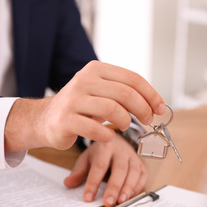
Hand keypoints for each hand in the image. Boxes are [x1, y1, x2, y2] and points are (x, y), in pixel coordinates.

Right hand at [4, 61, 164, 152]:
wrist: (46, 119)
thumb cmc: (81, 107)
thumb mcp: (101, 92)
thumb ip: (124, 93)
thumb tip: (155, 104)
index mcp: (96, 70)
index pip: (132, 78)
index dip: (150, 94)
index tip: (160, 108)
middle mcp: (84, 81)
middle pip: (125, 93)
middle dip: (143, 109)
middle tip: (148, 120)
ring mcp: (73, 100)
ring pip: (112, 109)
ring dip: (125, 121)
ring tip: (125, 126)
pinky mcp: (66, 120)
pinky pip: (96, 129)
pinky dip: (107, 135)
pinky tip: (108, 136)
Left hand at [63, 134, 146, 206]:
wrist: (117, 139)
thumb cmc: (100, 152)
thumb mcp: (86, 158)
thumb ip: (78, 171)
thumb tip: (68, 183)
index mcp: (104, 147)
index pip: (99, 166)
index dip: (93, 183)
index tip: (88, 198)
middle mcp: (120, 151)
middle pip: (119, 169)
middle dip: (114, 187)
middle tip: (108, 202)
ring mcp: (132, 157)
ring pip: (133, 172)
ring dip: (128, 188)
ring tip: (120, 201)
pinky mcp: (141, 163)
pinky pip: (143, 175)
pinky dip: (138, 187)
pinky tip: (130, 196)